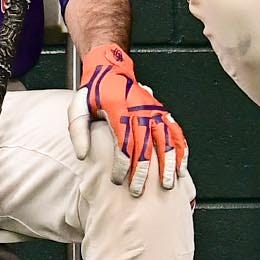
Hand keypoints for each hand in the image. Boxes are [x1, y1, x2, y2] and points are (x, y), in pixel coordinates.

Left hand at [67, 44, 187, 193]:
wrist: (112, 68)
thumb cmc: (95, 90)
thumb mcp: (78, 105)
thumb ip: (78, 130)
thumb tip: (81, 155)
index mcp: (119, 107)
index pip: (124, 141)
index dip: (122, 164)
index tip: (117, 180)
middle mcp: (140, 109)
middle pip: (145, 146)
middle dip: (142, 172)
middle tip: (137, 191)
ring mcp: (154, 110)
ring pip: (166, 140)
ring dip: (168, 164)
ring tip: (167, 184)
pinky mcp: (162, 112)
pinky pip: (176, 132)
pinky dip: (181, 151)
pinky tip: (181, 167)